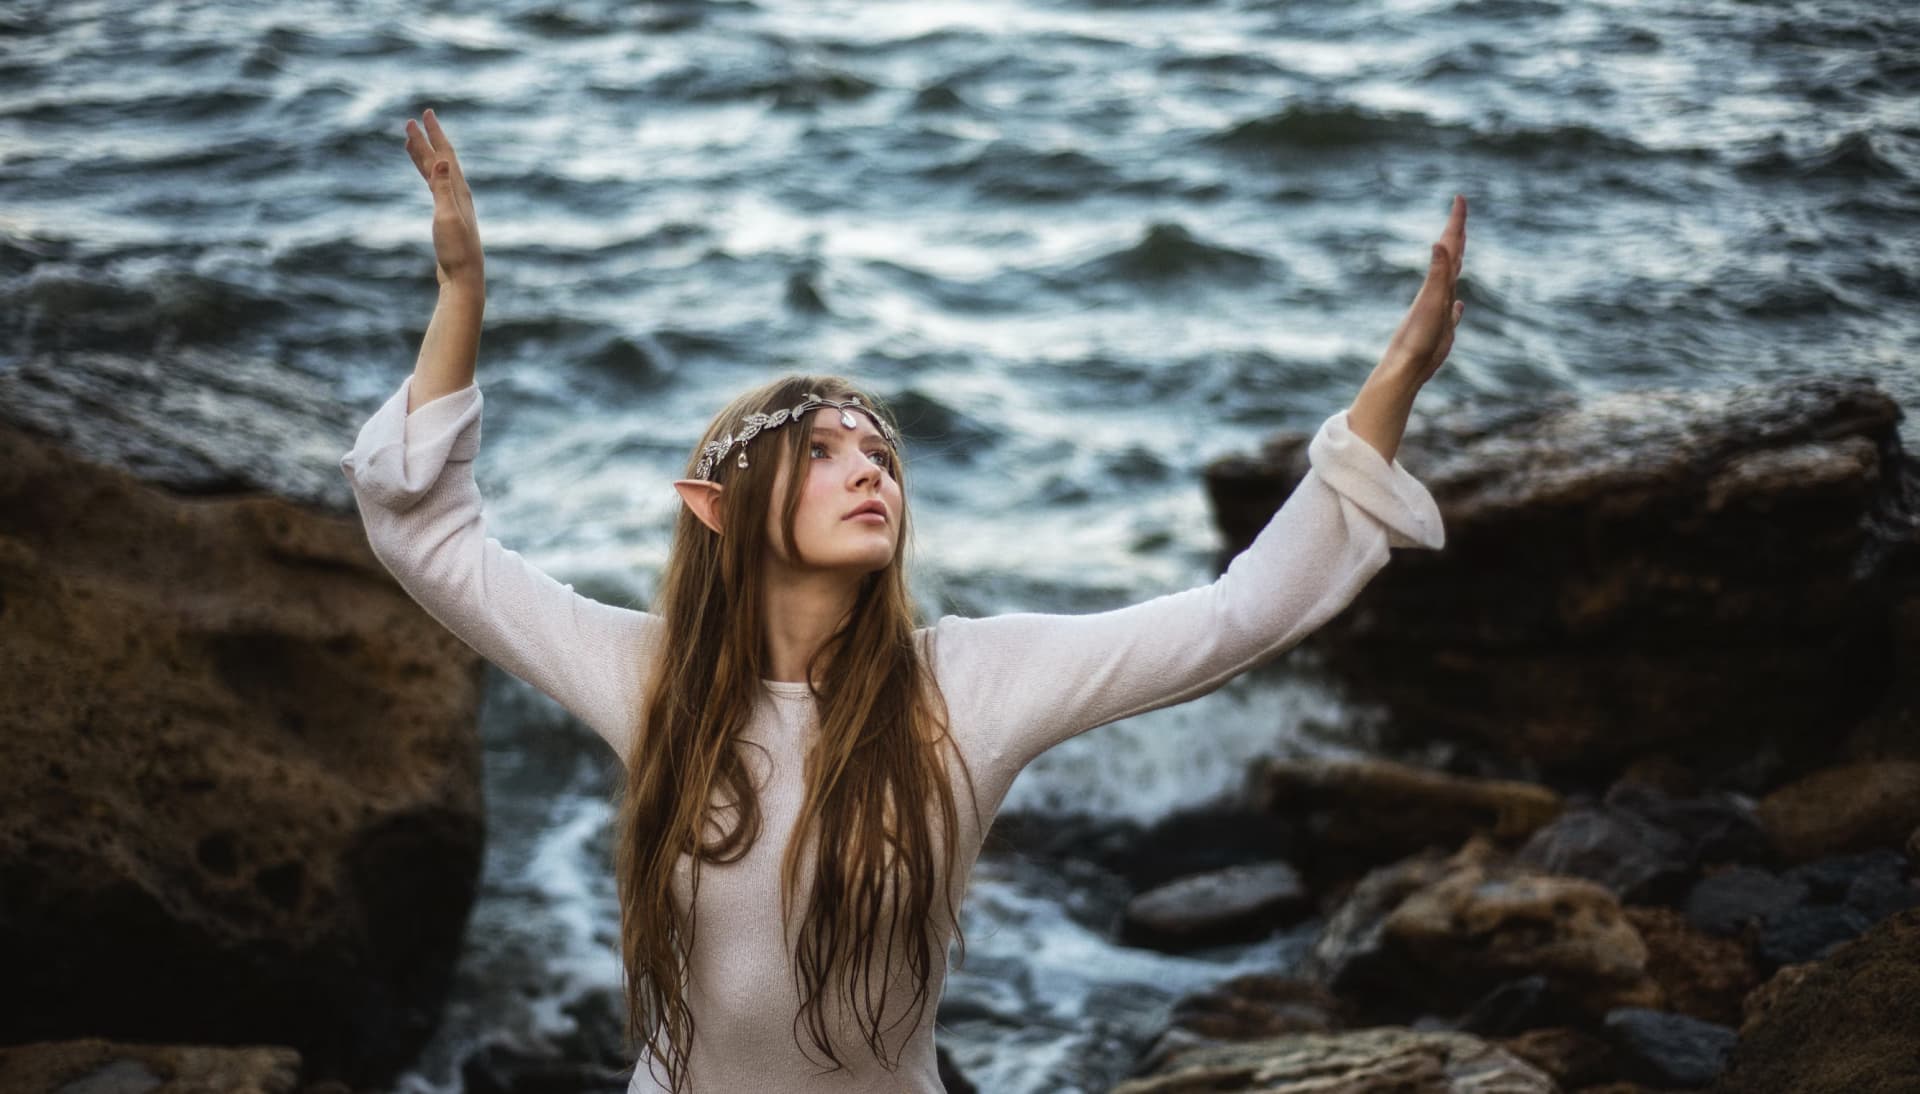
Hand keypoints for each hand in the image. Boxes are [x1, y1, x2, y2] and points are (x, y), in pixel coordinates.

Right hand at [403, 107, 484, 294]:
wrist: (463, 279)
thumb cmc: (456, 251)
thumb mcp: (447, 217)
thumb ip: (444, 188)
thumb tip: (444, 160)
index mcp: (459, 191)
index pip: (446, 155)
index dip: (435, 134)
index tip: (425, 113)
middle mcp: (458, 195)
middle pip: (440, 160)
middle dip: (427, 139)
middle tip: (414, 119)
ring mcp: (453, 205)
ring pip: (436, 173)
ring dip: (424, 155)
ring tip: (409, 140)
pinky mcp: (447, 217)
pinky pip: (434, 187)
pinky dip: (427, 175)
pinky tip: (425, 174)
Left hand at [1378, 194, 1466, 388]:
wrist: (1405, 368)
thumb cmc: (1417, 337)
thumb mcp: (1430, 302)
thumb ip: (1436, 273)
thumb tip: (1439, 242)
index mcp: (1437, 283)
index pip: (1450, 245)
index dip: (1456, 222)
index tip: (1459, 198)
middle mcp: (1438, 292)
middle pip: (1451, 256)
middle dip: (1457, 233)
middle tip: (1460, 211)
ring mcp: (1440, 310)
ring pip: (1451, 280)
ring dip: (1456, 262)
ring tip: (1459, 250)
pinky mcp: (1442, 330)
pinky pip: (1453, 312)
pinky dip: (1457, 305)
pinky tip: (1458, 305)